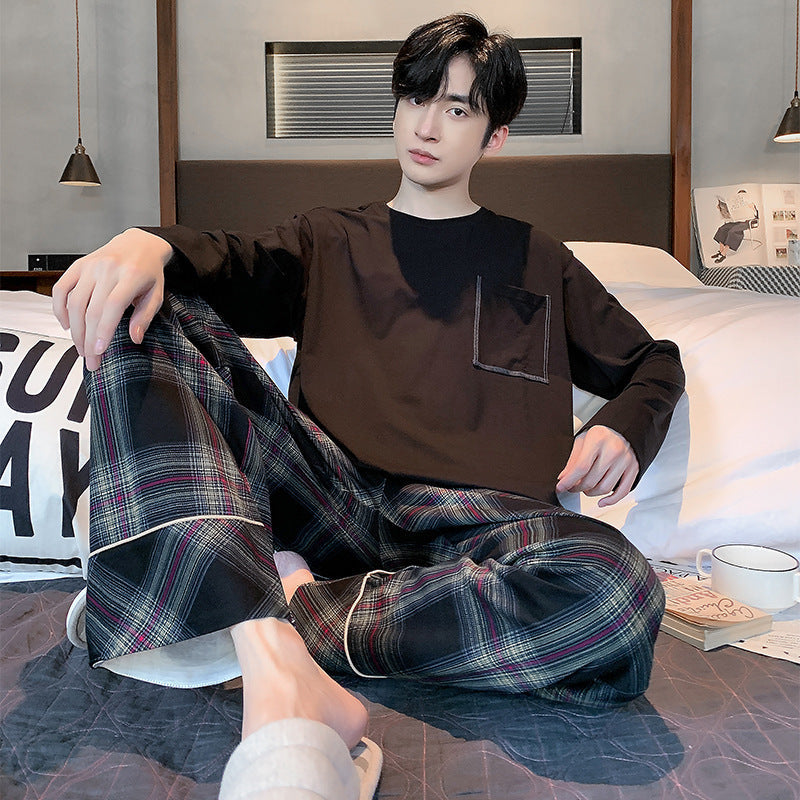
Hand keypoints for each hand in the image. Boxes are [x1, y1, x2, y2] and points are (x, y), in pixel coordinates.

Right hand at [52, 228, 172, 370]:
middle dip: (88, 339)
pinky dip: (59, 309)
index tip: (98, 352)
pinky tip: (66, 325)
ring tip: (81, 349)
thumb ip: (145, 316)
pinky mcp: (78, 265)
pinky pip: (61, 289)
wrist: (138, 244)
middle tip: (90, 361)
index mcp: (131, 276)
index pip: (112, 306)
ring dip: (75, 330)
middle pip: (91, 309)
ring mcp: (90, 266)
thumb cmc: (149, 273)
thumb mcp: (156, 294)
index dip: (103, 330)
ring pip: (74, 302)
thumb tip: (135, 338)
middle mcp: (108, 269)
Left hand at [556, 425, 638, 506]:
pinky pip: (622, 491)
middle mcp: (614, 449)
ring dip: (590, 493)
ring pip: (604, 488)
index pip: (581, 467)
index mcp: (598, 439)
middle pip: (592, 480)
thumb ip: (573, 460)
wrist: (622, 430)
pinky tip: (601, 501)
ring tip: (584, 488)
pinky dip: (610, 500)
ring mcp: (625, 460)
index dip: (569, 481)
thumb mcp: (582, 441)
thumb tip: (564, 478)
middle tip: (571, 487)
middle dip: (577, 488)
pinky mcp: (634, 469)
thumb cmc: (601, 435)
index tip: (561, 487)